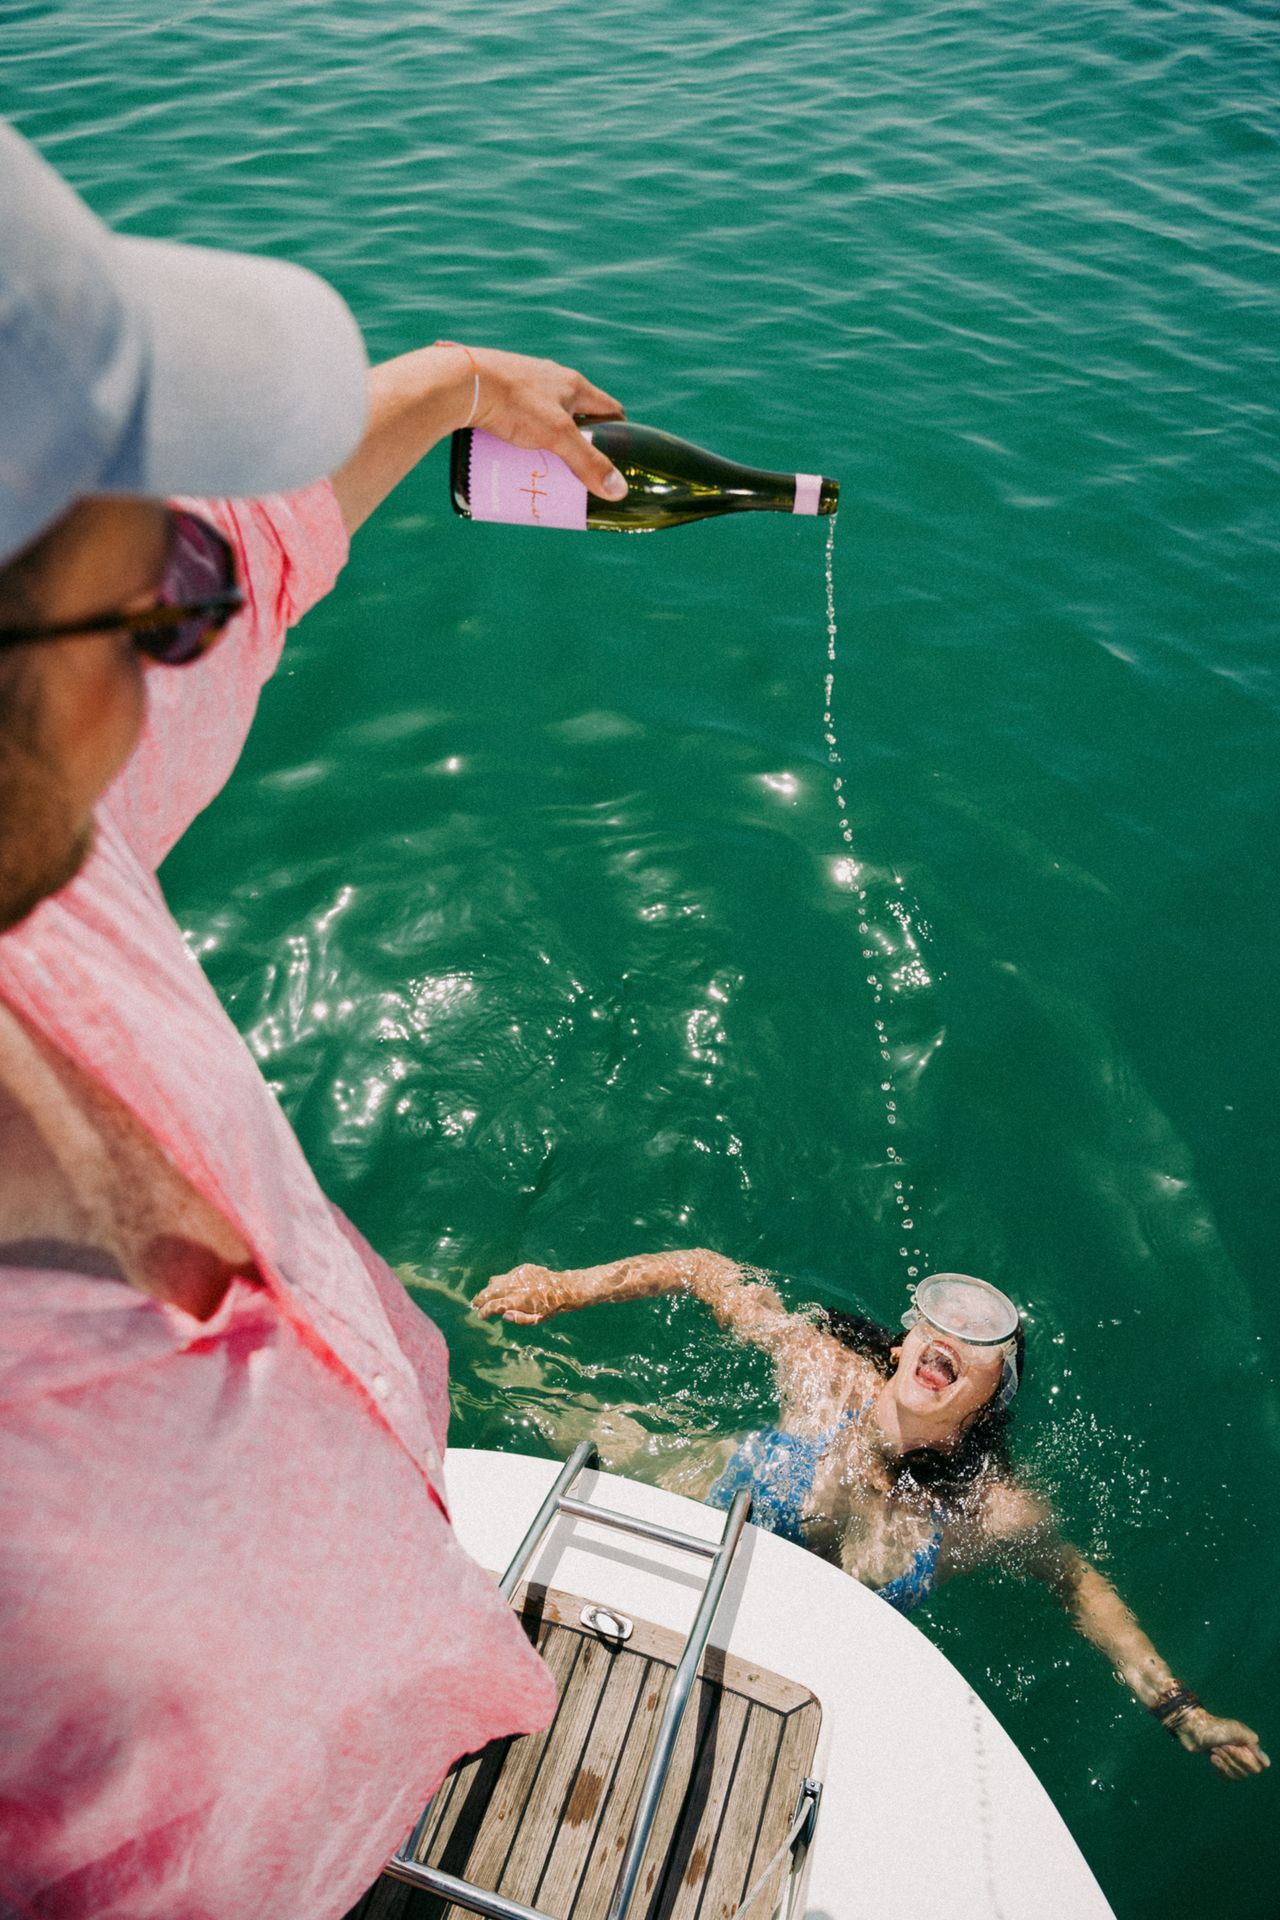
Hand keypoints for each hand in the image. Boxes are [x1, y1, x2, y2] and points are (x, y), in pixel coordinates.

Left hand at [459, 346, 627, 501]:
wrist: (462, 382)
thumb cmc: (514, 403)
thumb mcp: (557, 436)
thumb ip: (587, 463)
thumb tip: (618, 492)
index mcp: (573, 384)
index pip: (609, 408)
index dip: (618, 432)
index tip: (618, 457)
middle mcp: (551, 378)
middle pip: (576, 414)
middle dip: (579, 441)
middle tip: (576, 470)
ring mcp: (524, 381)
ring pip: (547, 414)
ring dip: (550, 437)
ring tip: (545, 463)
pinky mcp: (500, 388)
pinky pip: (520, 413)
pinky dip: (523, 431)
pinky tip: (514, 448)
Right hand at [473, 1263, 566, 1324]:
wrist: (563, 1288)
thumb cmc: (550, 1308)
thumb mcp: (537, 1320)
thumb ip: (519, 1319)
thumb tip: (503, 1316)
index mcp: (518, 1301)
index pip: (494, 1306)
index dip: (484, 1311)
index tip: (480, 1315)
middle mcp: (515, 1286)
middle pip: (490, 1292)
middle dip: (480, 1299)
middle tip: (475, 1305)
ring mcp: (517, 1276)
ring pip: (495, 1282)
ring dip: (488, 1290)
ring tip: (484, 1297)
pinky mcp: (521, 1269)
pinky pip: (505, 1276)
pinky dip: (500, 1283)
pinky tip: (502, 1289)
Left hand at [1175, 1708, 1269, 1778]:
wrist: (1193, 1729)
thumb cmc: (1215, 1728)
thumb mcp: (1236, 1731)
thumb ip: (1253, 1745)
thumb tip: (1266, 1764)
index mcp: (1249, 1746)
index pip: (1256, 1767)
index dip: (1243, 1759)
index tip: (1230, 1745)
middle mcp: (1243, 1755)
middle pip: (1245, 1773)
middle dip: (1230, 1760)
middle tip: (1220, 1746)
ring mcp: (1232, 1761)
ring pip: (1236, 1776)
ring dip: (1223, 1763)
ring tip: (1214, 1750)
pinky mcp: (1221, 1766)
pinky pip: (1227, 1778)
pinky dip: (1219, 1769)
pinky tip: (1212, 1758)